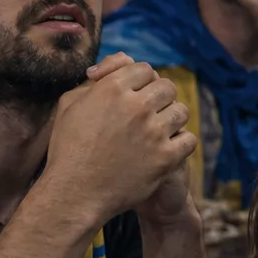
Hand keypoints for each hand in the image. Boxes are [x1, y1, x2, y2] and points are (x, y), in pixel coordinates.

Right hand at [40, 53, 198, 229]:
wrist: (74, 194)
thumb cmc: (68, 148)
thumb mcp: (71, 105)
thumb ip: (96, 81)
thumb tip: (119, 64)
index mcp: (112, 89)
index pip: (144, 69)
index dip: (142, 80)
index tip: (137, 93)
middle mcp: (136, 106)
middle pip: (167, 87)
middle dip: (159, 97)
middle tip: (151, 112)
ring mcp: (153, 132)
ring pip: (181, 111)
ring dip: (172, 118)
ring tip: (159, 130)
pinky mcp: (166, 157)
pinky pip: (188, 139)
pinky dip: (181, 142)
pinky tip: (168, 147)